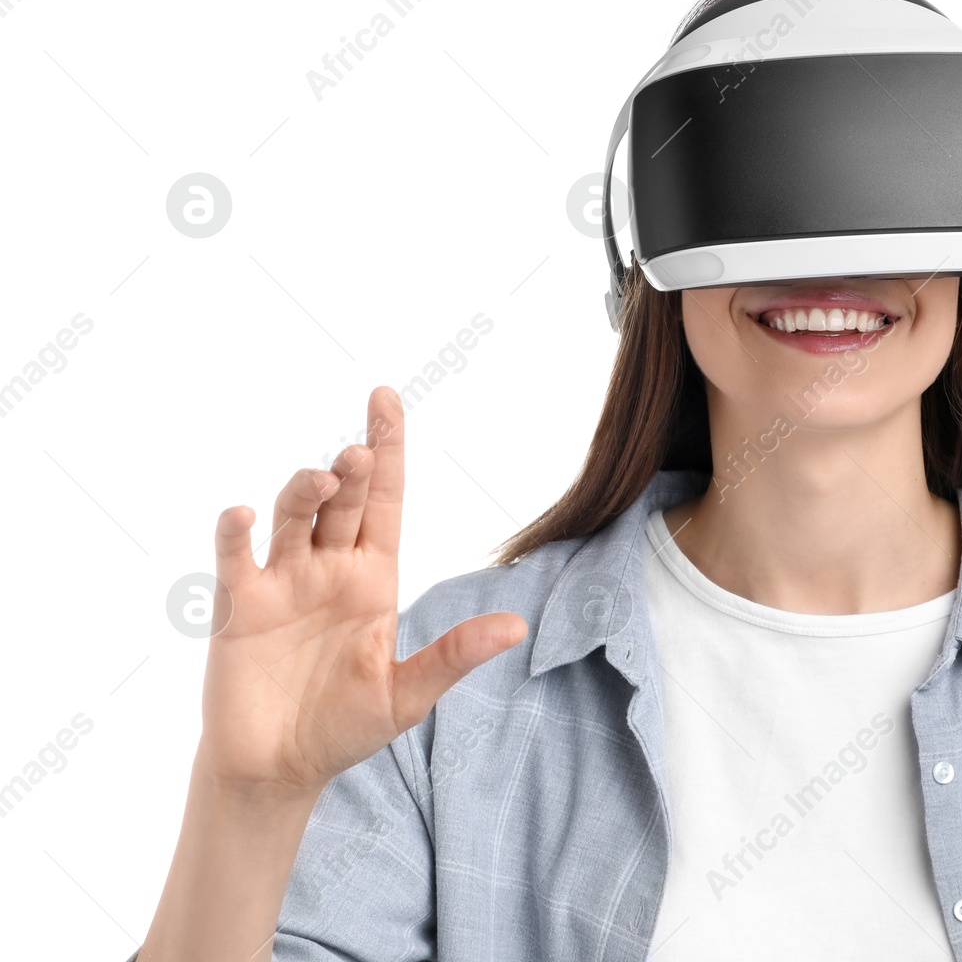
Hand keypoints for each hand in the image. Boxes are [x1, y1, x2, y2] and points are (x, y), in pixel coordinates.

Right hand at [196, 387, 527, 793]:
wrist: (279, 769)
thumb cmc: (345, 727)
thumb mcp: (408, 693)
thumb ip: (454, 655)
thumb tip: (517, 627)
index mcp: (373, 577)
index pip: (384, 500)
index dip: (387, 450)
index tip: (385, 400)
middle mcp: (328, 568)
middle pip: (344, 501)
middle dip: (353, 472)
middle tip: (360, 456)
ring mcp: (282, 582)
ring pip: (293, 517)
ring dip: (304, 492)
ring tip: (323, 481)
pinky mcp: (239, 608)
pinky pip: (235, 559)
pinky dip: (235, 534)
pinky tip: (244, 517)